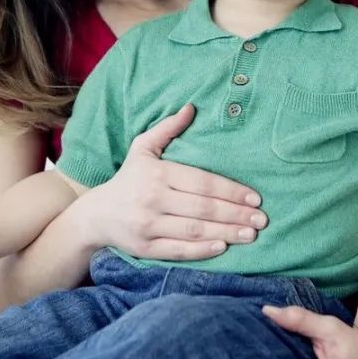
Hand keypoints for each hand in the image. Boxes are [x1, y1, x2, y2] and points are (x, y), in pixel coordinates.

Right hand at [78, 104, 268, 260]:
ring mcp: (148, 225)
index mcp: (157, 173)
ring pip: (194, 230)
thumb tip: (191, 108)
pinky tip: (223, 247)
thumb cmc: (128, 178)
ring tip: (251, 234)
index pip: (202, 182)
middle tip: (262, 219)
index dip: (231, 190)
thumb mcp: (143, 148)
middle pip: (203, 208)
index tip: (255, 197)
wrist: (96, 215)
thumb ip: (168, 129)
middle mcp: (152, 199)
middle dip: (236, 214)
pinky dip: (202, 250)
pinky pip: (178, 251)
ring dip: (226, 233)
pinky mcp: (144, 248)